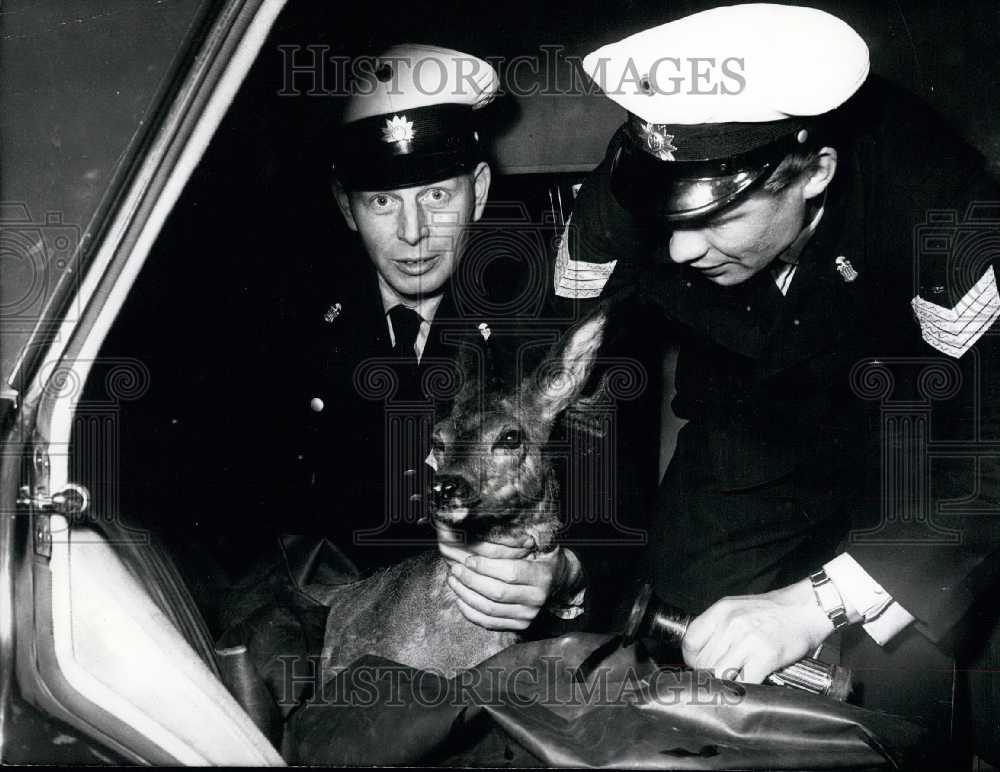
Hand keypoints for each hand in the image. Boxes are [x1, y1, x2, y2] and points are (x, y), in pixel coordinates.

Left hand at [435, 523, 579, 630]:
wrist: (560, 581)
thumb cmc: (544, 556)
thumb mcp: (541, 542)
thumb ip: (523, 536)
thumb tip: (500, 524)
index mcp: (542, 576)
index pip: (510, 573)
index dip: (485, 567)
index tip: (469, 559)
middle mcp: (536, 599)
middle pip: (496, 593)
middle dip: (471, 580)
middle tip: (456, 569)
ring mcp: (528, 615)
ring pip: (490, 609)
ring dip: (466, 595)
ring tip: (453, 581)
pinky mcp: (519, 626)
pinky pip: (489, 623)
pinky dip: (471, 612)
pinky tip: (459, 598)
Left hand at [681, 579, 834, 683]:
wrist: (808, 607)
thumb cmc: (774, 610)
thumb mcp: (738, 607)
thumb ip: (718, 626)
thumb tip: (702, 652)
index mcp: (721, 611)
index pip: (690, 642)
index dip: (692, 659)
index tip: (700, 665)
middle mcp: (731, 624)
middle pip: (703, 662)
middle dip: (709, 674)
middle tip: (721, 676)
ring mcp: (748, 640)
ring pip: (719, 674)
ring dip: (724, 683)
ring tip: (734, 681)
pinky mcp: (766, 656)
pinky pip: (743, 681)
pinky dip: (744, 688)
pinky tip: (750, 683)